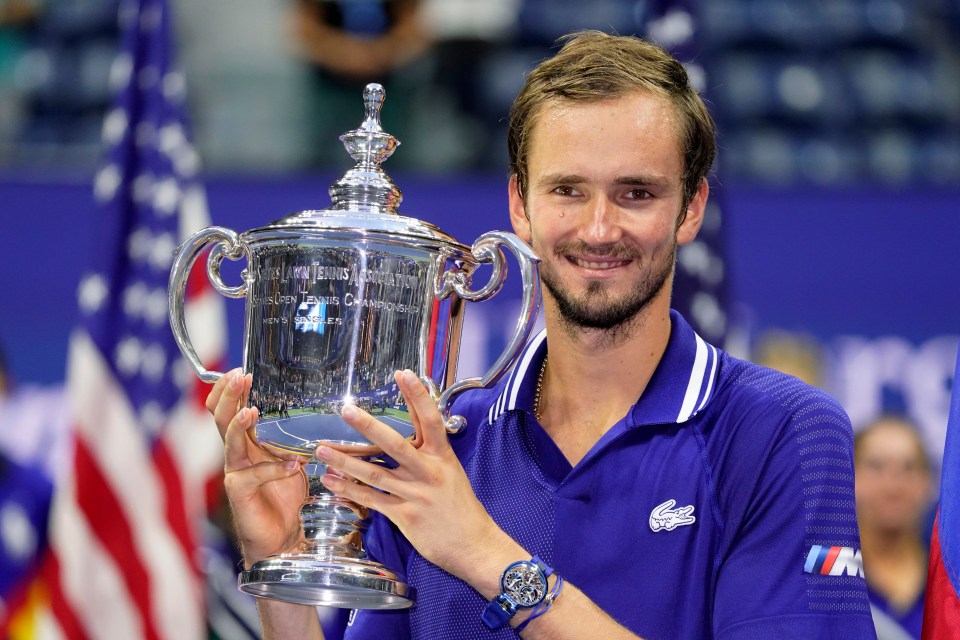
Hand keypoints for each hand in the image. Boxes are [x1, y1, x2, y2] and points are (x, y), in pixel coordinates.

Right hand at [206, 370, 305, 565]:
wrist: (283, 536)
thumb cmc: (287, 495)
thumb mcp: (293, 457)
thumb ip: (294, 437)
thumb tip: (318, 407)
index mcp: (249, 441)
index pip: (228, 408)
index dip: (228, 389)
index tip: (239, 369)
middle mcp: (238, 453)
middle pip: (221, 417)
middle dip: (229, 395)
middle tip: (240, 376)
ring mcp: (236, 472)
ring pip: (229, 441)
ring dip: (239, 424)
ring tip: (251, 411)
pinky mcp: (240, 492)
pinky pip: (253, 475)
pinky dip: (274, 468)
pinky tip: (292, 464)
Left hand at [316, 370, 507, 581]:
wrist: (473, 544)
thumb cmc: (461, 506)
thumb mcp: (451, 470)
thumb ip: (430, 449)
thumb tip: (415, 421)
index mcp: (443, 457)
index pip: (429, 419)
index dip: (416, 395)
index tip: (403, 373)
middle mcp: (428, 472)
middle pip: (394, 445)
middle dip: (368, 427)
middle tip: (347, 410)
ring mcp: (415, 495)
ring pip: (374, 474)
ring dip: (345, 461)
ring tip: (323, 448)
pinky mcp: (404, 516)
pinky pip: (371, 500)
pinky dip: (349, 490)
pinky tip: (331, 480)